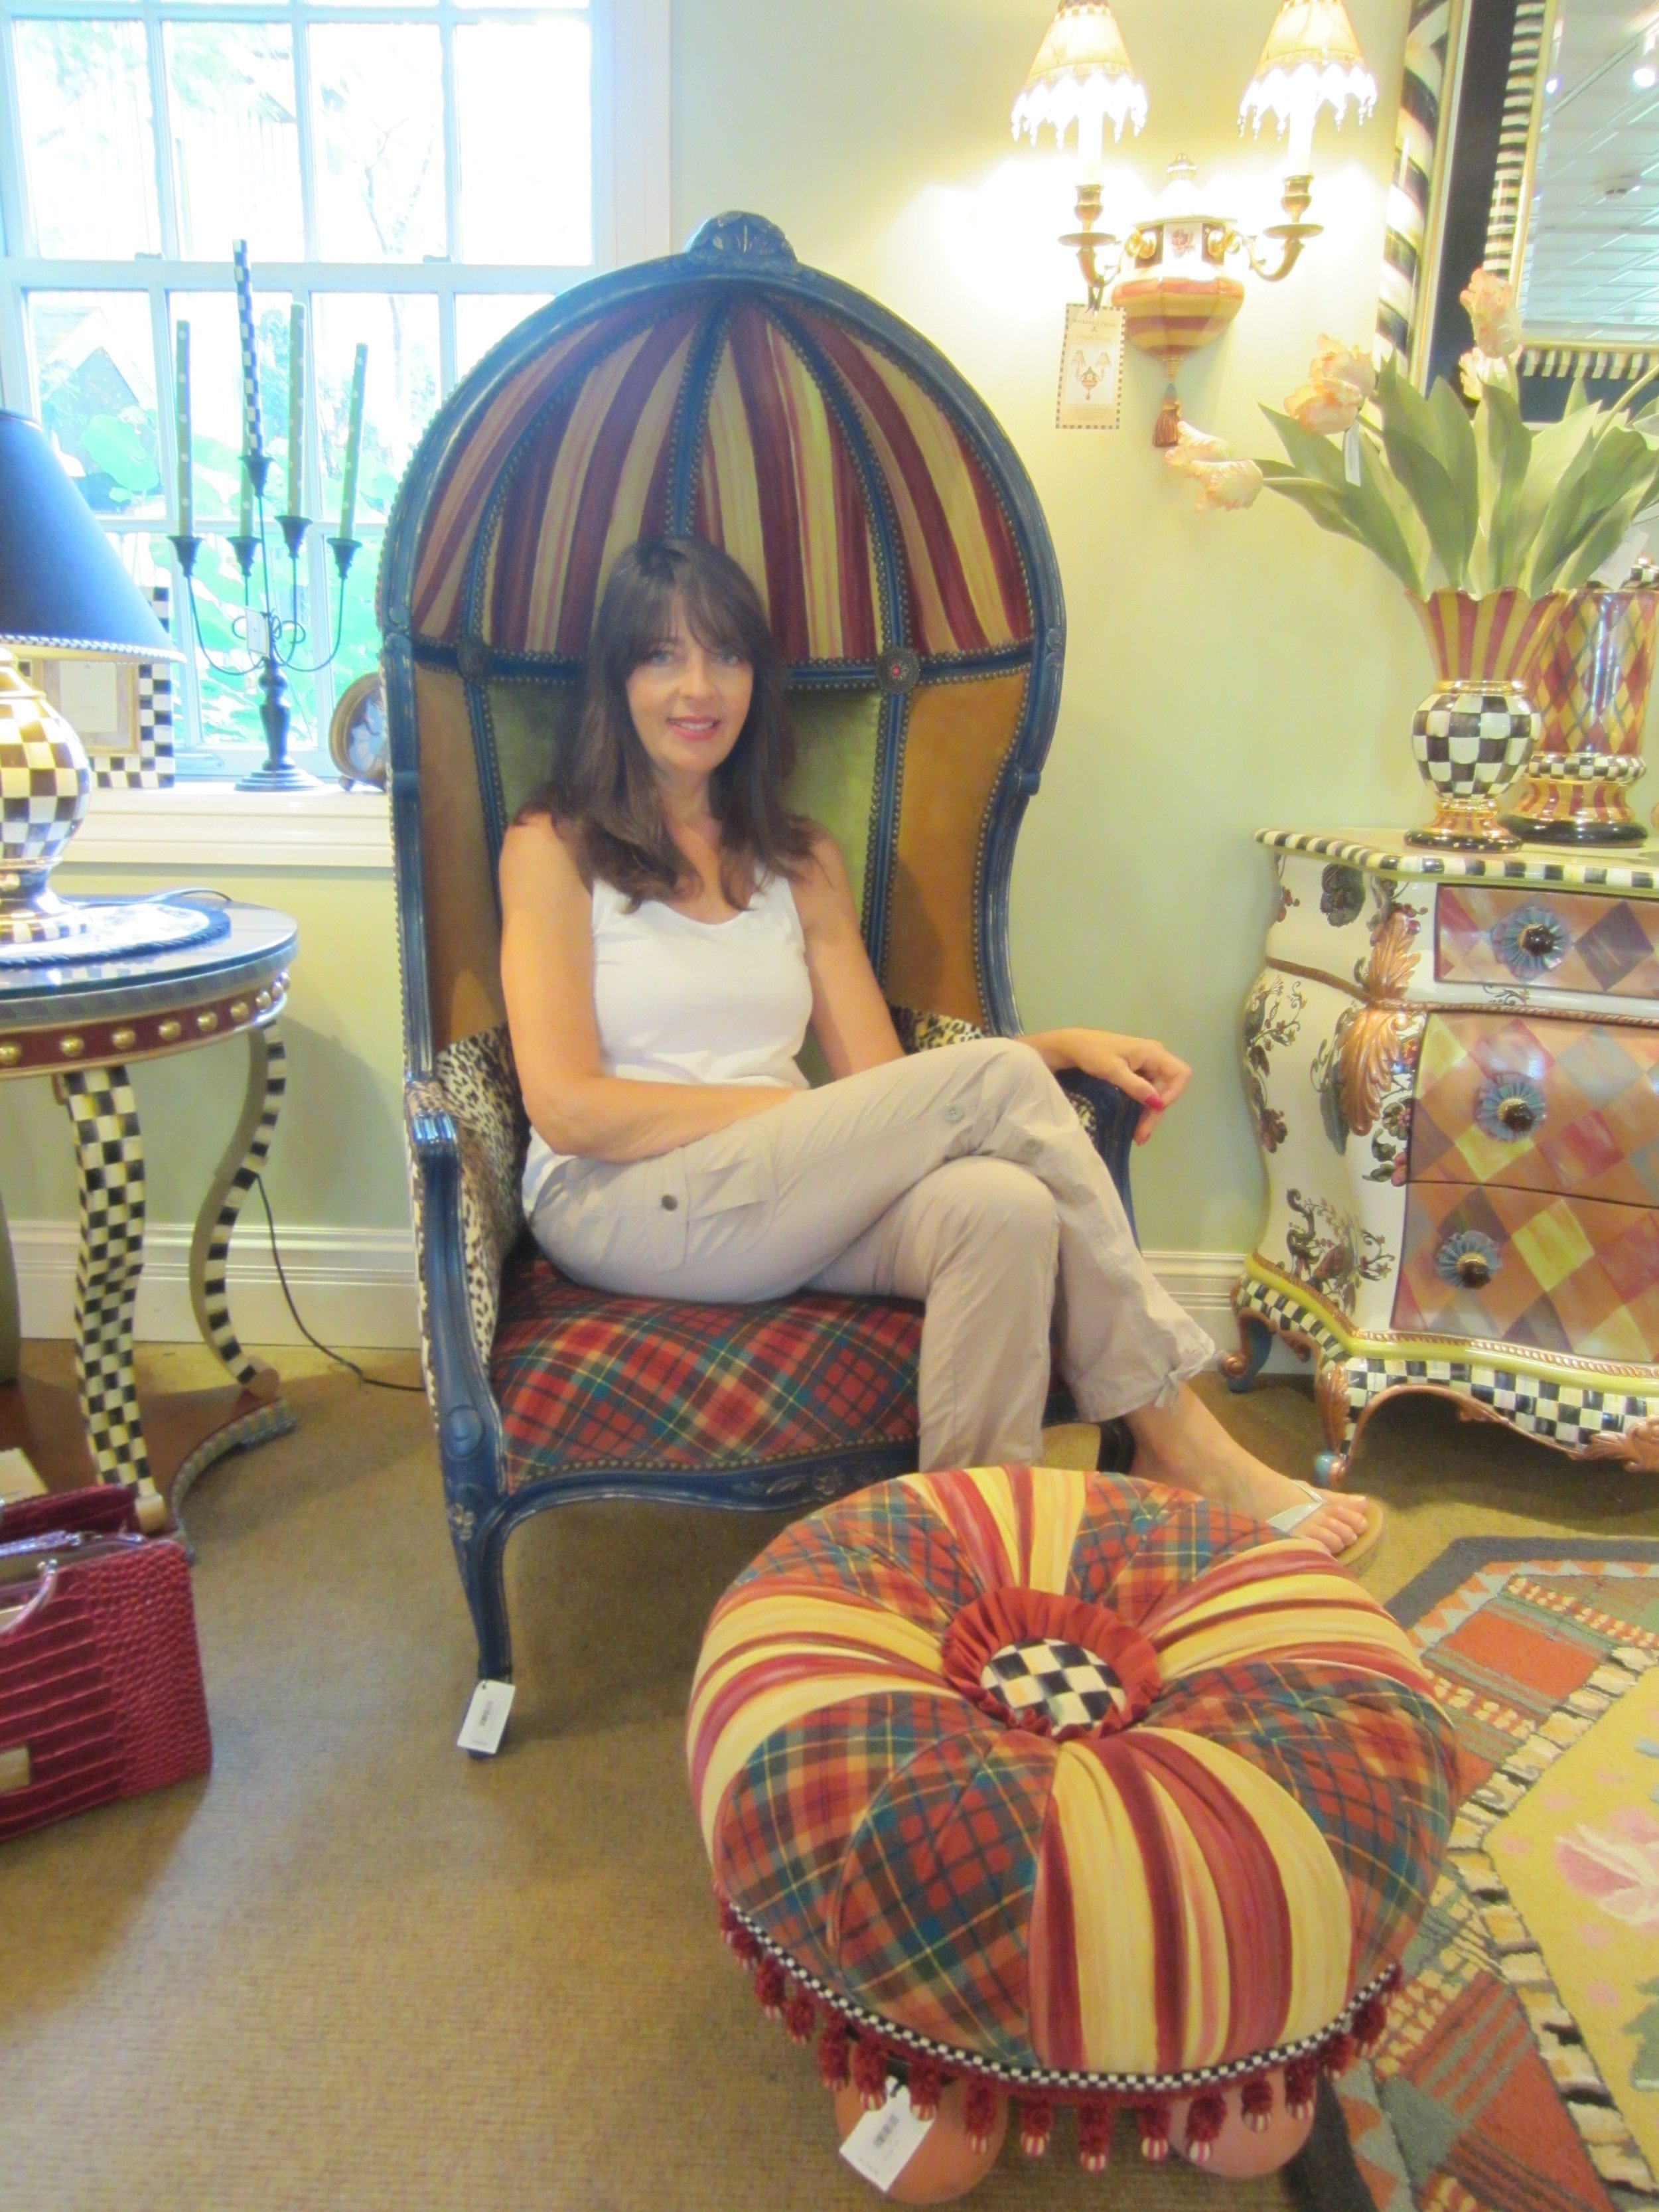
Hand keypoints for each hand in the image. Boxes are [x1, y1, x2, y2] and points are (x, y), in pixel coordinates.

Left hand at [1032, 1028, 1191, 1144]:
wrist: (1071, 1046)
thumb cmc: (1091, 1053)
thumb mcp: (1112, 1070)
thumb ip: (1135, 1086)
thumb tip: (1157, 1103)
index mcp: (1153, 1052)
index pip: (1180, 1074)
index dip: (1173, 1094)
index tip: (1155, 1110)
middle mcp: (1154, 1057)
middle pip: (1168, 1088)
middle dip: (1157, 1112)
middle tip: (1142, 1135)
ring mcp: (1146, 1065)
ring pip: (1157, 1093)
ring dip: (1149, 1114)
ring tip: (1138, 1135)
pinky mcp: (1137, 1073)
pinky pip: (1147, 1092)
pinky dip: (1142, 1108)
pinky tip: (1136, 1123)